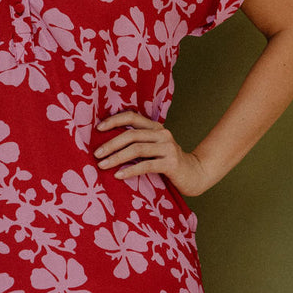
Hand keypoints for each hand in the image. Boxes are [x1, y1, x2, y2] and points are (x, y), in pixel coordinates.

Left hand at [94, 111, 211, 197]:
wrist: (195, 175)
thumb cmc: (168, 163)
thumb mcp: (154, 149)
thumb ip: (138, 143)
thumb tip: (107, 145)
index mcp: (156, 127)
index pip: (132, 116)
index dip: (114, 120)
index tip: (98, 129)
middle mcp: (162, 134)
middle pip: (131, 134)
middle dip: (111, 144)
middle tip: (96, 154)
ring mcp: (168, 148)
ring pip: (137, 149)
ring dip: (116, 157)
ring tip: (102, 165)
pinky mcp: (171, 163)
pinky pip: (146, 165)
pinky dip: (130, 170)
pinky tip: (118, 175)